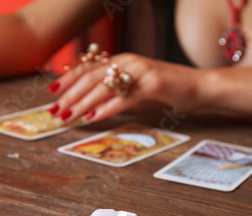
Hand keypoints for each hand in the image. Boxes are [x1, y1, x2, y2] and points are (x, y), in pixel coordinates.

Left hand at [47, 53, 203, 122]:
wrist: (200, 87)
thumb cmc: (169, 88)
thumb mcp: (139, 85)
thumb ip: (119, 88)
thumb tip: (94, 101)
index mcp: (124, 60)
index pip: (89, 68)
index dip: (68, 79)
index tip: (51, 91)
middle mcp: (129, 62)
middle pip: (91, 77)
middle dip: (70, 95)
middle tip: (55, 110)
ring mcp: (141, 72)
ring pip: (104, 87)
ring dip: (82, 103)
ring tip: (68, 117)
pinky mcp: (153, 84)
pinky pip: (124, 98)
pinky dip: (106, 109)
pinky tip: (93, 118)